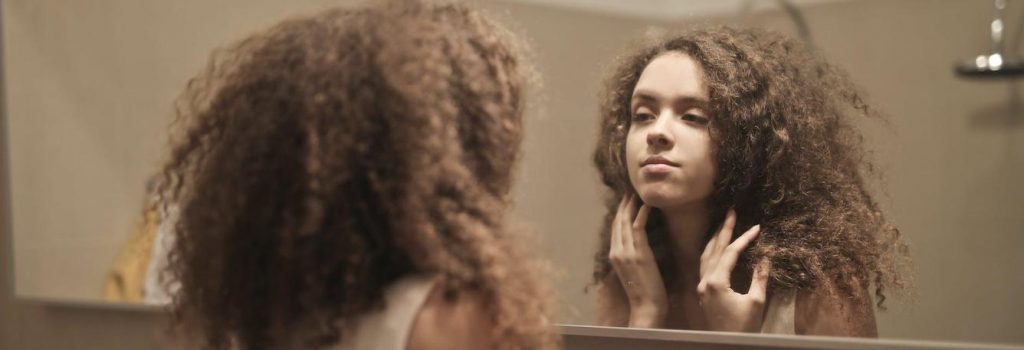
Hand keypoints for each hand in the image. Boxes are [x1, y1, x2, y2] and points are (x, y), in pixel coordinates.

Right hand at [609, 194, 667, 327]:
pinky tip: (647, 205)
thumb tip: (637, 245)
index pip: (615, 228)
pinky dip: (642, 214)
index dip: (620, 213)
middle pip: (618, 222)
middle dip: (624, 205)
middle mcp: (616, 252)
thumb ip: (631, 257)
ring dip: (632, 206)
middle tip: (630, 191)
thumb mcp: (632, 272)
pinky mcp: (639, 254)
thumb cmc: (644, 293)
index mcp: (614, 256)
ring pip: (626, 222)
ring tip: (638, 194)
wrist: (646, 307)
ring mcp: (626, 252)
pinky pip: (639, 228)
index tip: (625, 200)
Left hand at [697, 209, 768, 331]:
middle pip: (714, 249)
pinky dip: (711, 252)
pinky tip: (716, 247)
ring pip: (705, 256)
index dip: (743, 238)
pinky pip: (704, 265)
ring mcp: (702, 286)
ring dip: (715, 239)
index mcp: (716, 282)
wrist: (727, 344)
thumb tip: (765, 256)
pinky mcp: (703, 292)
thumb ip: (759, 277)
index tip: (757, 227)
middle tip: (731, 211)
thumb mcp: (756, 302)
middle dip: (724, 230)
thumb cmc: (743, 327)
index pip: (730, 253)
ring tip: (724, 224)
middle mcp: (705, 281)